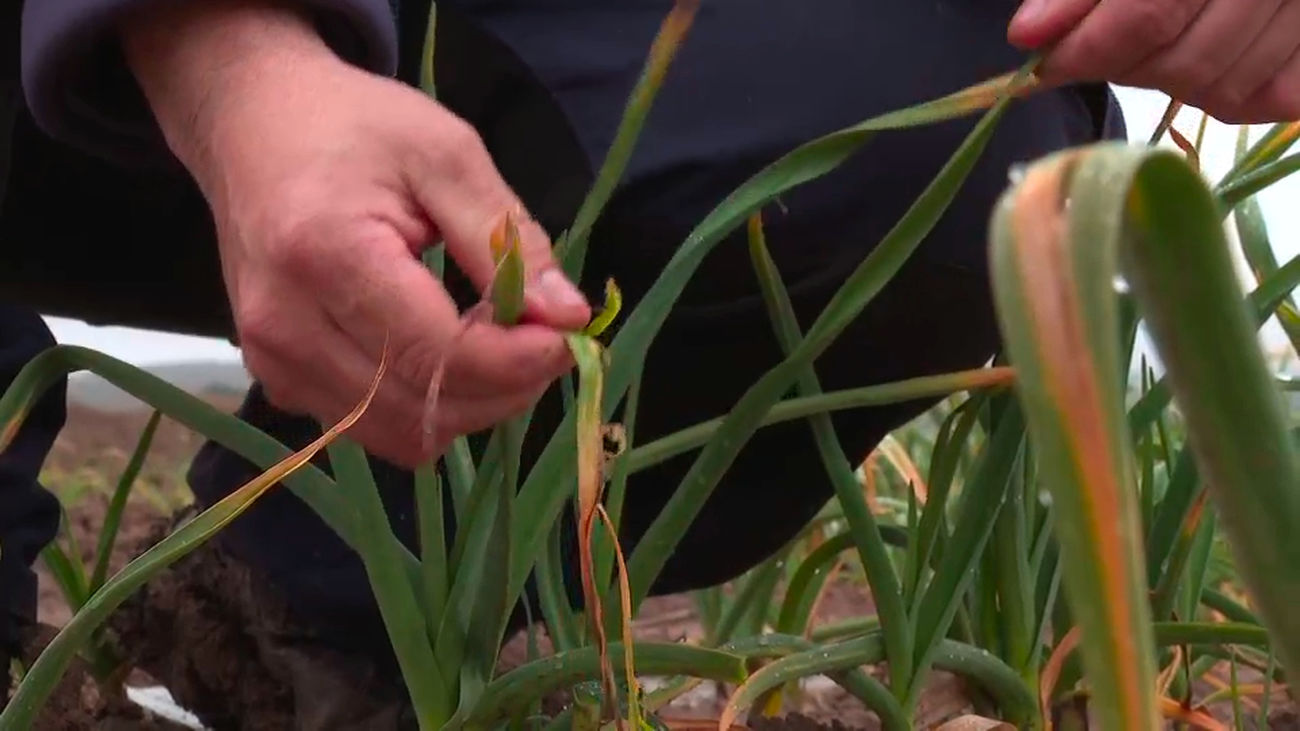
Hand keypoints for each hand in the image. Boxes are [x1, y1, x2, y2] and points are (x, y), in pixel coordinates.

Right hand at [120, 0, 590, 466]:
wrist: (251, 124)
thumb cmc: (353, 126)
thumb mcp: (446, 153)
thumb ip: (506, 238)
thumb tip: (569, 317)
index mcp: (325, 254)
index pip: (437, 354)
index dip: (516, 363)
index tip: (566, 337)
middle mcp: (286, 324)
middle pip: (422, 410)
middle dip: (503, 390)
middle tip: (543, 338)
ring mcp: (273, 361)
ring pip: (400, 436)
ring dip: (469, 405)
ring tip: (498, 344)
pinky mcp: (277, 379)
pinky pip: (371, 427)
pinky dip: (426, 406)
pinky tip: (445, 350)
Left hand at [1009, 0, 1299, 123]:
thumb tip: (1028, 36)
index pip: (1149, 14)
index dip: (1087, 49)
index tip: (1044, 64)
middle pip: (1185, 62)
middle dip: (1123, 68)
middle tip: (1097, 51)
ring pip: (1224, 90)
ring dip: (1169, 83)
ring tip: (1152, 48)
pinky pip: (1269, 100)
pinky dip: (1227, 94)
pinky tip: (1203, 62)